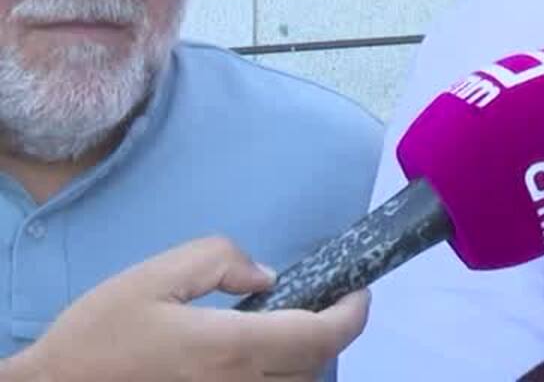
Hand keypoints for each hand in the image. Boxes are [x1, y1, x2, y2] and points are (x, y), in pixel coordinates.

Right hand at [5, 236, 369, 381]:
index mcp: (231, 348)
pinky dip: (279, 377)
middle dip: (332, 332)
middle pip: (315, 366)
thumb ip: (218, 261)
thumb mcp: (152, 277)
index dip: (353, 313)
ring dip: (305, 359)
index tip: (359, 290)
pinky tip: (258, 357)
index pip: (321, 336)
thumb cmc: (97, 337)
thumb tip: (266, 275)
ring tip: (294, 327)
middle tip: (328, 301)